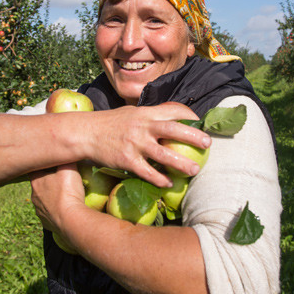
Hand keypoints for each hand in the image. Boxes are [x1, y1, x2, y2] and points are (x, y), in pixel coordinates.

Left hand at [29, 164, 85, 233]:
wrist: (70, 220)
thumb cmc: (68, 191)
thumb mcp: (69, 168)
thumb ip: (66, 159)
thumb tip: (66, 151)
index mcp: (36, 181)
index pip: (35, 169)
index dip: (42, 165)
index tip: (49, 163)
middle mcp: (34, 196)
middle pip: (39, 185)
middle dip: (48, 181)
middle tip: (60, 179)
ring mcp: (39, 210)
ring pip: (43, 200)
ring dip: (51, 197)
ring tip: (63, 195)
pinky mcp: (45, 222)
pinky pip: (49, 213)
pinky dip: (55, 210)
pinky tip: (64, 208)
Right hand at [86, 102, 210, 187]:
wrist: (86, 133)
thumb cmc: (111, 123)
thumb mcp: (132, 113)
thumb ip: (151, 115)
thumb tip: (173, 118)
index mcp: (145, 113)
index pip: (172, 110)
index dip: (189, 115)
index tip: (200, 121)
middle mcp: (142, 127)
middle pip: (174, 130)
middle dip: (193, 136)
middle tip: (208, 143)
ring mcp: (135, 144)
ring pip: (164, 154)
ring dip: (182, 163)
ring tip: (195, 170)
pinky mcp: (127, 160)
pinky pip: (147, 172)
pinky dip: (160, 178)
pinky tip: (168, 183)